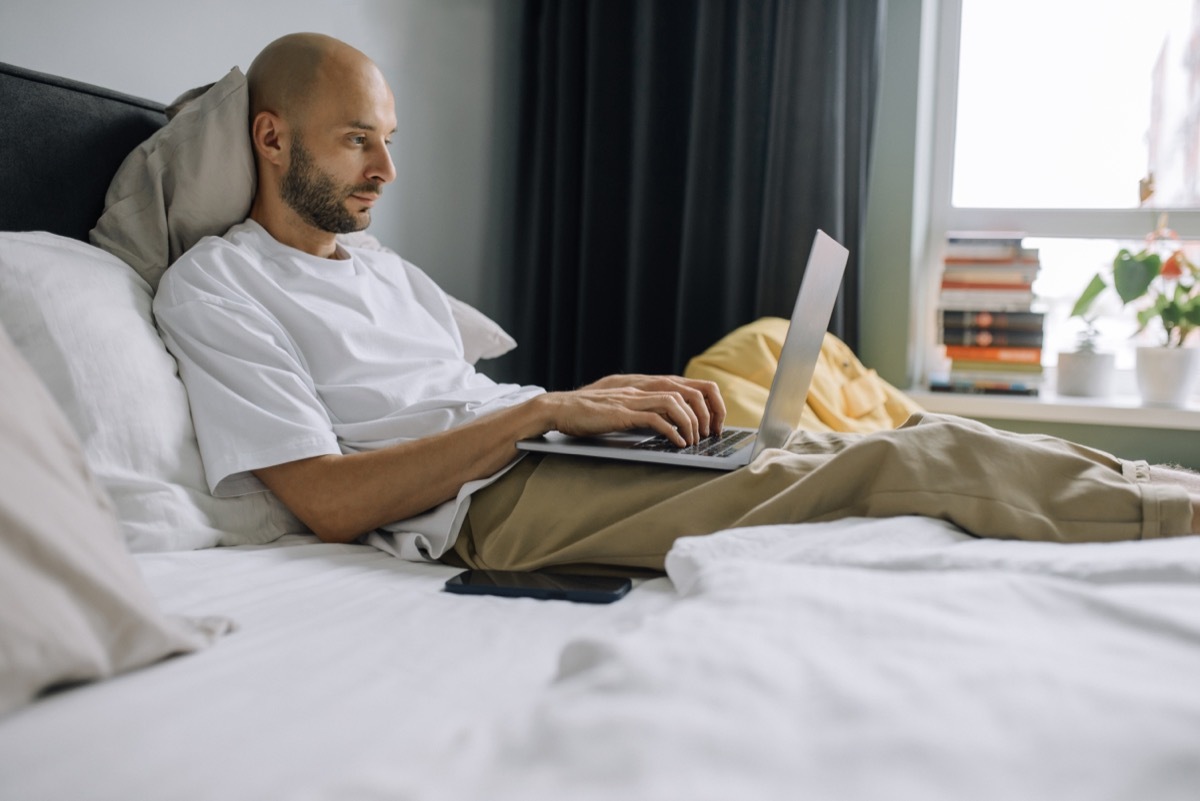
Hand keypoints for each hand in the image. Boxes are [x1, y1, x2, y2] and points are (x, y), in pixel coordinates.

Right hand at [543, 374, 725, 445]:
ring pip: (675, 402)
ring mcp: (632, 400)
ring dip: (691, 422)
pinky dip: (672, 431)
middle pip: (688, 391)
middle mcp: (641, 389)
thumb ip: (642, 411)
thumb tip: (666, 426)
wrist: (558, 408)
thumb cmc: (587, 413)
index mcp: (643, 387)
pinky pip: (655, 419)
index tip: (712, 424)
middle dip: (705, 413)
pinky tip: (677, 443)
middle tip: (709, 435)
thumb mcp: (621, 409)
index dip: (706, 403)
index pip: (687, 385)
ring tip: (694, 440)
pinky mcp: (622, 414)